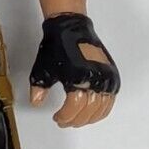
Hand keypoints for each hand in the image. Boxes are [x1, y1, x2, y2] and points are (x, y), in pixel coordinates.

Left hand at [29, 13, 119, 128]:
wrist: (71, 27)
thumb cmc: (57, 45)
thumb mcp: (43, 69)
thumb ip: (38, 89)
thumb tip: (37, 102)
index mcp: (78, 78)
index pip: (74, 109)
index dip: (65, 117)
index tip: (58, 118)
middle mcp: (95, 78)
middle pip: (88, 111)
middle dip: (76, 119)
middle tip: (67, 121)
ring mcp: (106, 77)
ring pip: (101, 108)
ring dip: (89, 117)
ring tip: (78, 118)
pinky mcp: (111, 74)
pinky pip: (110, 99)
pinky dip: (102, 109)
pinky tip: (93, 111)